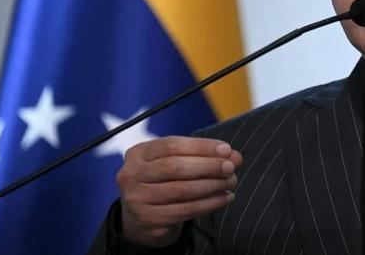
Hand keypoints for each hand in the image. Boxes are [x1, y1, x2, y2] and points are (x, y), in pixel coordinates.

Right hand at [116, 136, 242, 246]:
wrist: (142, 216)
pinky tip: (224, 198)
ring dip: (212, 185)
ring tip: (230, 182)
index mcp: (138, 153)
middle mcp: (131, 175)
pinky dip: (209, 203)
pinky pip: (185, 210)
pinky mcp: (149, 220)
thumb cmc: (164, 181)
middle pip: (174, 167)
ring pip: (181, 190)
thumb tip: (233, 155)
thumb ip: (202, 155)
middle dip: (208, 166)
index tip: (225, 149)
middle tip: (230, 167)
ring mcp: (137, 199)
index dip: (201, 146)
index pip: (172, 145)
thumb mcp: (176, 162)